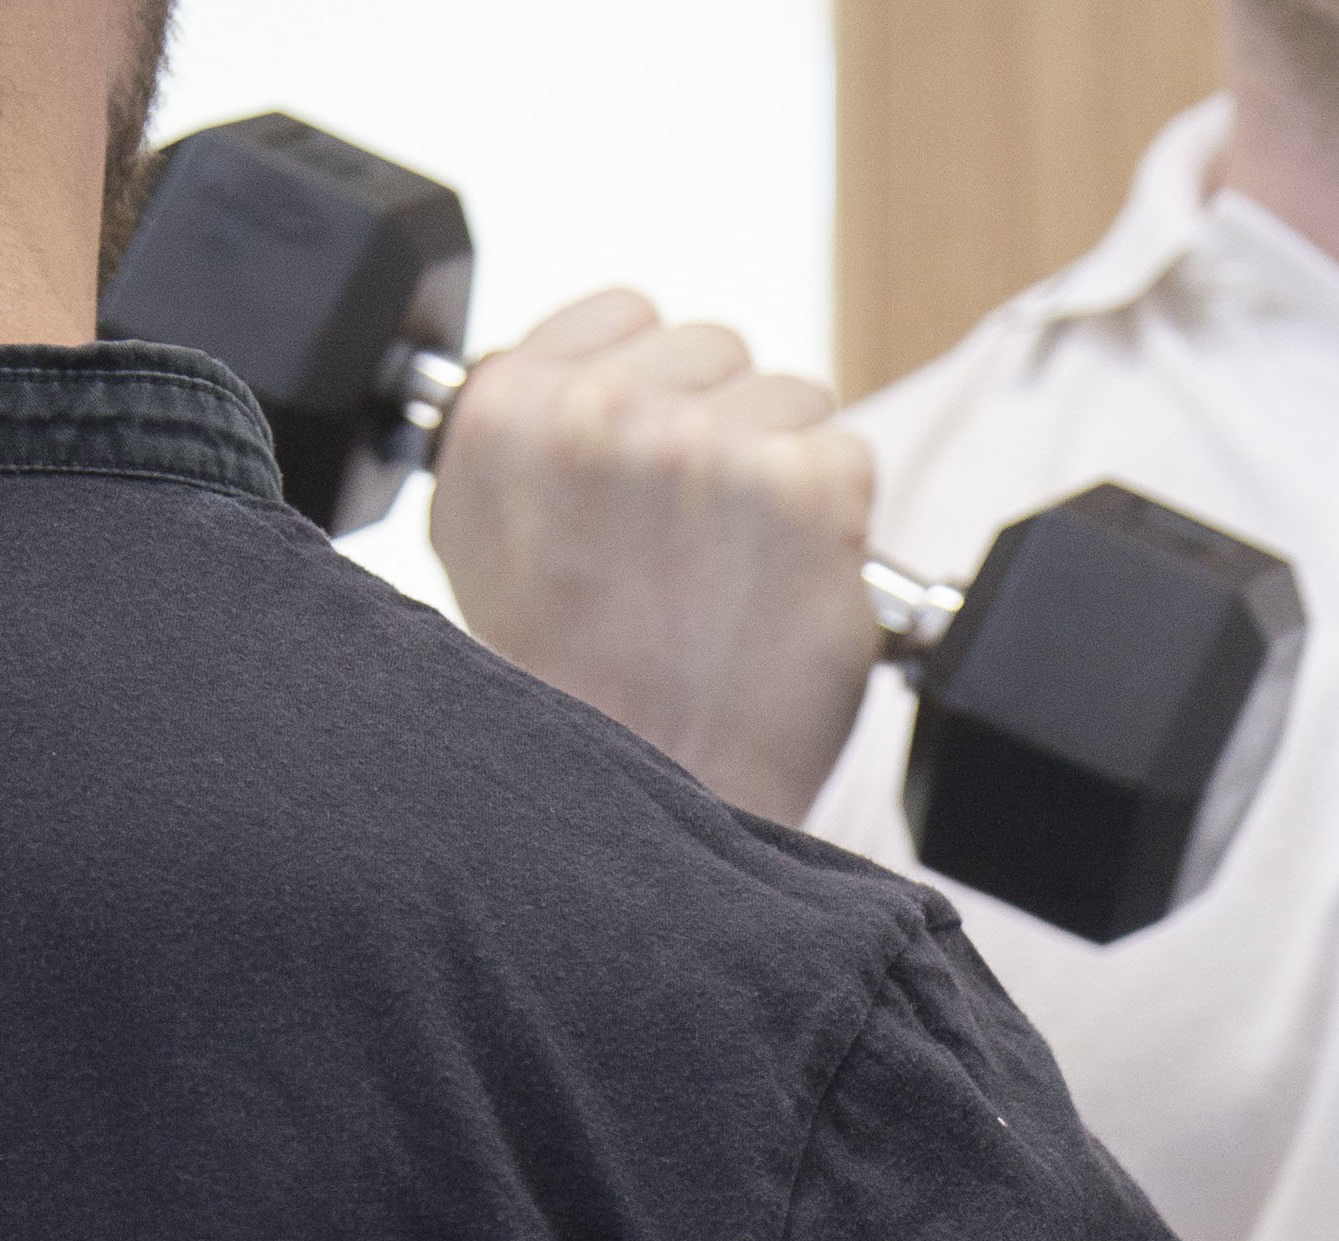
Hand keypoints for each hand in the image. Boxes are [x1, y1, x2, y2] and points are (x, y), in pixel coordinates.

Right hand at [430, 292, 882, 823]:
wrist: (641, 825)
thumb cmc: (581, 705)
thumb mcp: (490, 544)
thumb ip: (537, 435)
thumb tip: (597, 370)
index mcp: (506, 409)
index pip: (627, 318)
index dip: (658, 403)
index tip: (653, 490)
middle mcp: (596, 412)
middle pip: (717, 353)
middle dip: (723, 442)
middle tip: (695, 563)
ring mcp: (702, 445)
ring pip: (792, 401)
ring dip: (785, 485)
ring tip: (735, 589)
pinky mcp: (799, 487)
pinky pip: (848, 461)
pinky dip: (838, 532)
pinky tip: (782, 603)